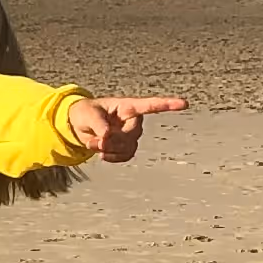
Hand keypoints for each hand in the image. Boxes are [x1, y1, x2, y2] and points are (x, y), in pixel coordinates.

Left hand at [64, 94, 185, 162]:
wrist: (79, 125)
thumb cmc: (85, 113)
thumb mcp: (87, 114)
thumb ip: (98, 124)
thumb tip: (107, 136)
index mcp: (127, 106)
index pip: (150, 105)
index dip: (167, 104)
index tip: (183, 104)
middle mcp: (133, 120)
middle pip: (132, 134)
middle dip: (112, 140)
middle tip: (95, 139)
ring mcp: (131, 134)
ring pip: (129, 148)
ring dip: (109, 149)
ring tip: (93, 143)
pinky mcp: (127, 147)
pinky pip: (125, 156)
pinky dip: (112, 157)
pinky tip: (102, 154)